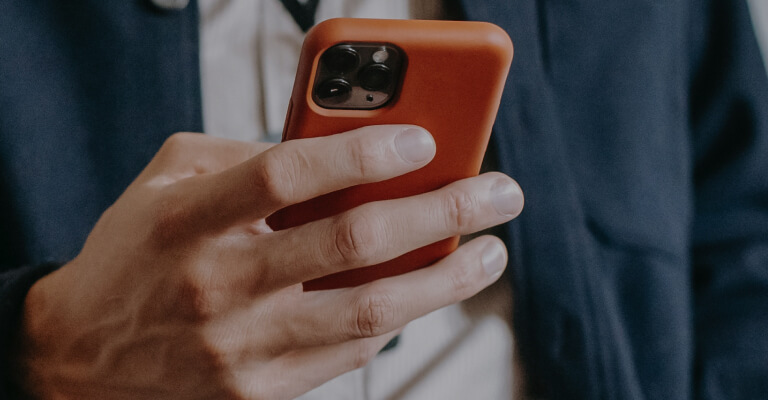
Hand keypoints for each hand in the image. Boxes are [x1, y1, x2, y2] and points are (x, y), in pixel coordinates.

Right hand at [13, 125, 523, 399]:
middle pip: (353, 243)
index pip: (290, 174)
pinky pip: (350, 352)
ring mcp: (243, 347)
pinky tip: (423, 292)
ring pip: (370, 312)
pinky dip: (396, 318)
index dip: (364, 152)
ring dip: (445, 280)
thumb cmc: (135, 255)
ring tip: (488, 253)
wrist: (84, 356)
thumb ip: (241, 155)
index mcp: (190, 221)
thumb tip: (333, 153)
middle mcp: (220, 285)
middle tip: (497, 193)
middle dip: (442, 211)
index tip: (424, 139)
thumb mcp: (165, 182)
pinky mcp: (261, 391)